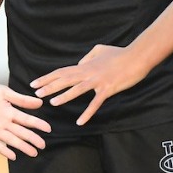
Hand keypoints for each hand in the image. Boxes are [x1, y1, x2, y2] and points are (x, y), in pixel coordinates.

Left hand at [0, 82, 51, 159]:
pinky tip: (13, 155)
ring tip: (33, 153)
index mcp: (9, 112)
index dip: (37, 124)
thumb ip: (20, 99)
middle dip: (32, 139)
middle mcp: (3, 122)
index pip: (26, 120)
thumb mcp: (3, 92)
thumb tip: (39, 102)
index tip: (48, 129)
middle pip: (21, 132)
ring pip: (11, 139)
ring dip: (22, 146)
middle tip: (42, 145)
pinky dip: (4, 149)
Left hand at [34, 44, 152, 126]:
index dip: (47, 78)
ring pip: (77, 89)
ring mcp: (97, 81)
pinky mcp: (108, 89)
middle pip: (65, 79)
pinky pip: (95, 103)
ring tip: (52, 103)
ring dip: (64, 96)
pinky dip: (87, 113)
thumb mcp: (100, 50)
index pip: (61, 72)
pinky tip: (79, 122)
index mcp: (85, 65)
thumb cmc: (120, 53)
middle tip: (35, 93)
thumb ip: (87, 57)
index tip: (34, 83)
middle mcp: (88, 73)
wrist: (137, 56)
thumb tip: (79, 64)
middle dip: (49, 87)